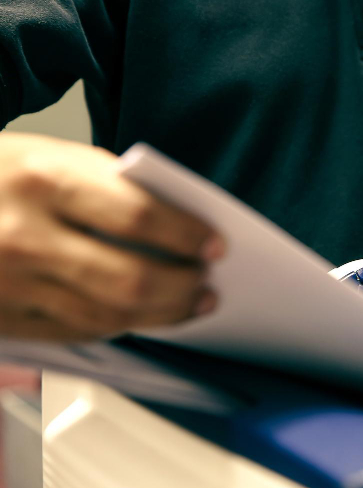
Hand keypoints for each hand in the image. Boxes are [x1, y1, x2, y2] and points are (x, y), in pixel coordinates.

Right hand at [0, 133, 224, 340]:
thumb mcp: (51, 155)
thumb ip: (111, 186)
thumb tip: (179, 223)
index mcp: (43, 180)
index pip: (140, 215)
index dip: (188, 235)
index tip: (215, 244)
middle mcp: (23, 235)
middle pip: (130, 279)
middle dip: (184, 287)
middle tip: (208, 283)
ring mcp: (8, 283)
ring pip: (107, 316)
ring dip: (161, 315)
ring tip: (189, 303)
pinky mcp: (1, 319)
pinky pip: (75, 332)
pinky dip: (118, 326)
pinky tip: (140, 316)